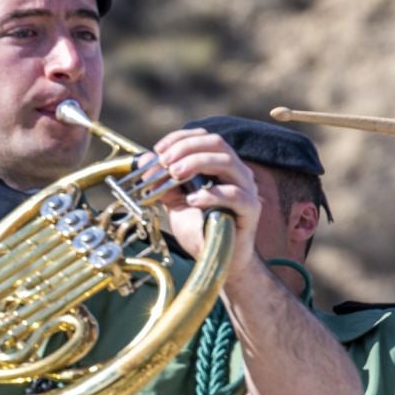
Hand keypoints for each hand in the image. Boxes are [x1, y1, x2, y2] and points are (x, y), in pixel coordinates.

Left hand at [150, 129, 260, 265]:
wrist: (214, 256)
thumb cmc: (198, 226)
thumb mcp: (174, 201)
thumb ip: (162, 182)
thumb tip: (144, 161)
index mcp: (220, 166)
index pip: (205, 138)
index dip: (180, 138)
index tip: (158, 150)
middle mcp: (236, 172)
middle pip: (217, 143)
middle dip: (186, 148)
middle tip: (164, 162)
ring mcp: (246, 189)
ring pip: (227, 162)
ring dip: (196, 162)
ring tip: (174, 175)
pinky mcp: (250, 209)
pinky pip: (235, 195)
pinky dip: (211, 194)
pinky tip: (192, 200)